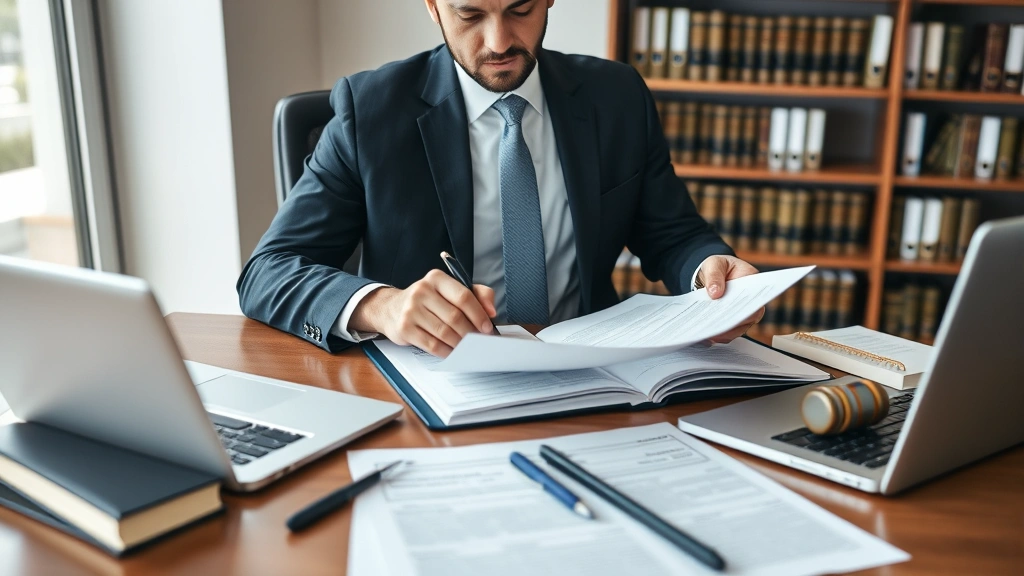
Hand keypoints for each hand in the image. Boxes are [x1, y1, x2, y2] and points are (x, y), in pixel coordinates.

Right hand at [350, 269, 495, 356]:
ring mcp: (411, 310)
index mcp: (436, 278)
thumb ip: (476, 294)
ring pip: (444, 332)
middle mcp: (422, 291)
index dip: (479, 314)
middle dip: (470, 332)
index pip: (463, 296)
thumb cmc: (428, 300)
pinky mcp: (404, 328)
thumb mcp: (450, 290)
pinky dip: (446, 351)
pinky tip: (452, 352)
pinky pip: (432, 345)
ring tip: (467, 347)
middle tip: (478, 340)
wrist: (391, 308)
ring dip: (459, 343)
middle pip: (455, 317)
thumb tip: (491, 311)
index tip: (487, 327)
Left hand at [698, 255, 763, 343]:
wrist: (711, 274)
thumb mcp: (715, 263)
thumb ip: (715, 275)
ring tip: (705, 335)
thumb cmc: (718, 266)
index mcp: (753, 287)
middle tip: (713, 330)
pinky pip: (725, 333)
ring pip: (734, 331)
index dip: (746, 314)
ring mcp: (742, 316)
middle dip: (728, 327)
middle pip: (744, 321)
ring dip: (720, 334)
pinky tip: (702, 336)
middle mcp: (750, 305)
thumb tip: (715, 293)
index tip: (731, 318)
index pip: (755, 304)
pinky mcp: (730, 323)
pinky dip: (714, 335)